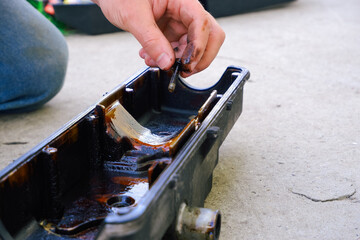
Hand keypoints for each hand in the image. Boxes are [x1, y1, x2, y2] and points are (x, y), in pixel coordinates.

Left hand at [93, 0, 224, 76]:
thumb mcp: (133, 16)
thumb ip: (151, 40)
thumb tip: (166, 62)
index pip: (201, 23)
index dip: (198, 46)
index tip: (187, 64)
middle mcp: (184, 10)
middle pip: (209, 36)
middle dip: (199, 58)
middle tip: (183, 71)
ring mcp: (179, 22)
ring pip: (194, 46)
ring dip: (179, 61)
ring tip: (156, 63)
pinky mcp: (171, 31)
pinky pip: (178, 49)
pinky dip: (168, 58)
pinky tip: (152, 58)